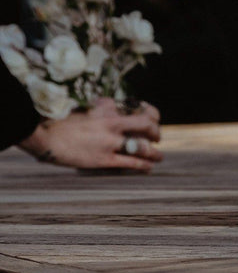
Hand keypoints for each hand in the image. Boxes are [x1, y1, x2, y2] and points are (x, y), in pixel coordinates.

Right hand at [19, 98, 162, 171]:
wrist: (43, 134)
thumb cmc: (59, 121)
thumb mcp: (84, 107)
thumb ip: (101, 108)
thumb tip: (111, 105)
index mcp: (109, 108)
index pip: (141, 108)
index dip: (151, 113)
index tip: (152, 118)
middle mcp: (113, 123)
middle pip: (147, 125)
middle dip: (156, 132)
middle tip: (157, 137)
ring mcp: (110, 142)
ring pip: (143, 146)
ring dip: (154, 153)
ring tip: (159, 157)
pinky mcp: (103, 159)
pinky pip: (131, 162)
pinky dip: (143, 165)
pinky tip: (149, 167)